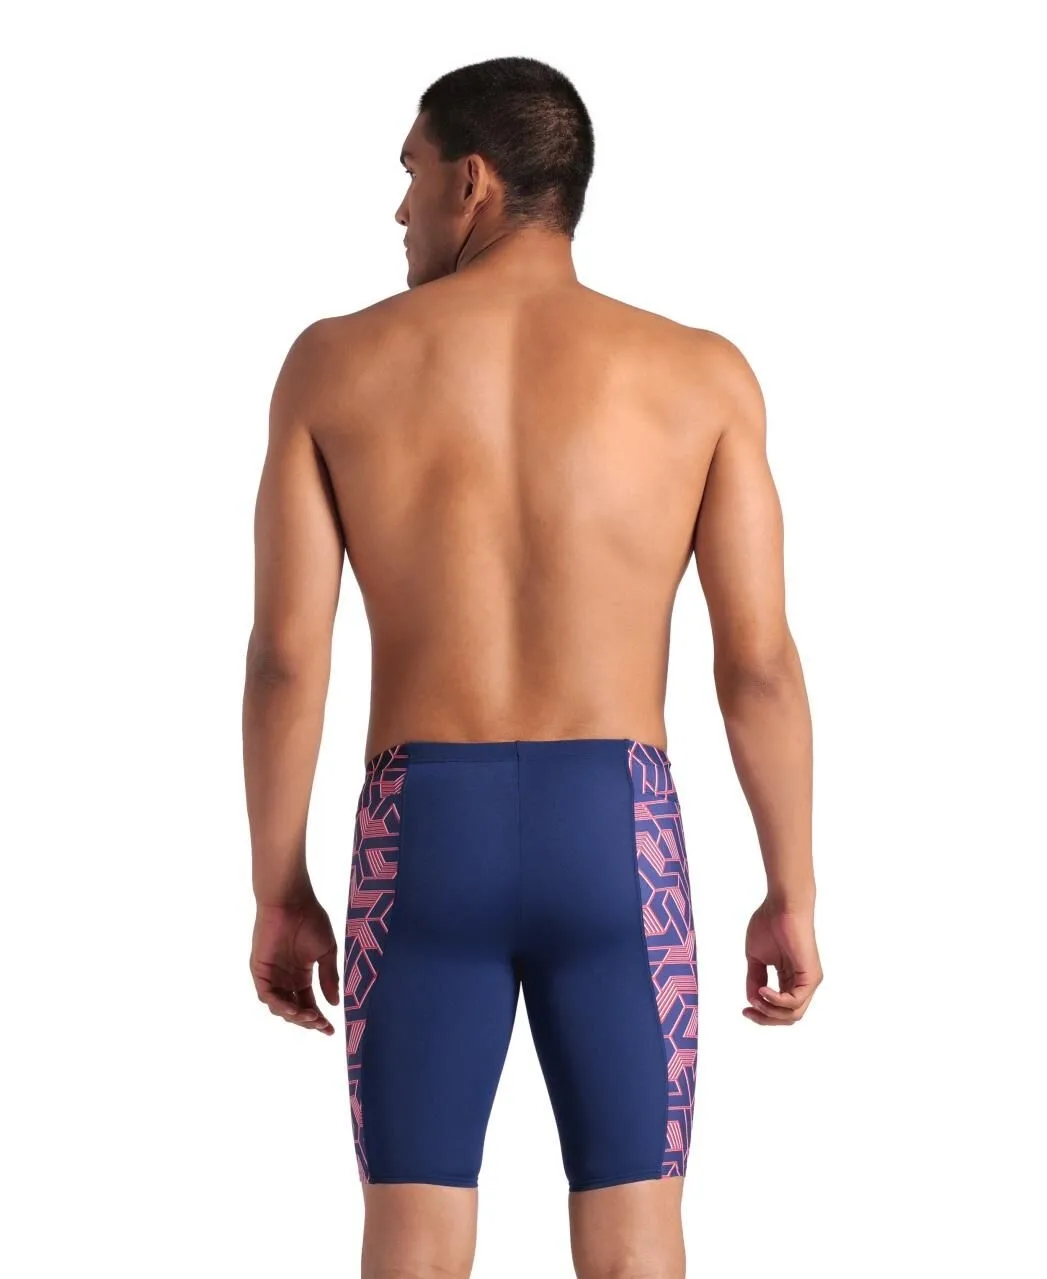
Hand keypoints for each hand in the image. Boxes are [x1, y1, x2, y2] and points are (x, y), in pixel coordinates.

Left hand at [250, 891, 340, 1034]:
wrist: (292, 901)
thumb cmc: (311, 920)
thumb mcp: (326, 952)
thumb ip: (328, 977)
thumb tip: (334, 1003)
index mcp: (301, 974)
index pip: (308, 1003)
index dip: (318, 1019)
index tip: (331, 1031)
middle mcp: (285, 978)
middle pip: (295, 1009)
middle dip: (308, 1021)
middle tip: (321, 1024)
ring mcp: (272, 976)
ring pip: (280, 1007)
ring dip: (295, 1016)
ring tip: (310, 1017)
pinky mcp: (260, 971)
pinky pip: (267, 996)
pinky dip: (280, 1005)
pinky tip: (295, 1009)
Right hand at [742, 895, 821, 1024]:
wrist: (782, 905)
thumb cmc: (769, 923)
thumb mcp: (756, 957)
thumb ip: (755, 979)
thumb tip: (752, 1000)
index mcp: (789, 978)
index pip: (779, 1009)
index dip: (761, 1014)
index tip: (744, 1010)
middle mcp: (802, 983)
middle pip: (787, 1017)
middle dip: (765, 1018)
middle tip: (748, 1011)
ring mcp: (808, 981)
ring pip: (793, 1014)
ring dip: (770, 1012)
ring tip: (756, 997)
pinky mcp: (811, 976)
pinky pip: (795, 1001)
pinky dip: (777, 1001)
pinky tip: (764, 990)